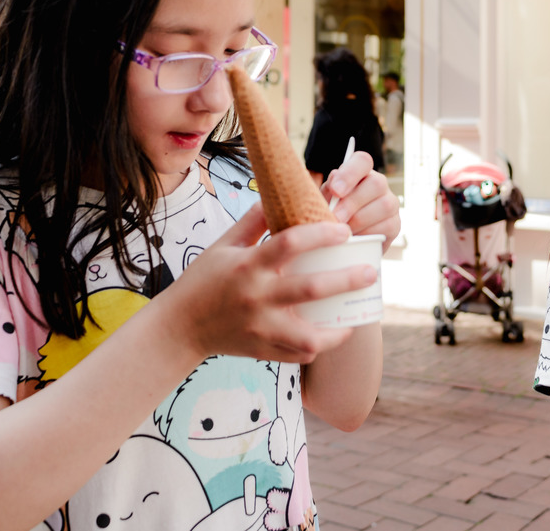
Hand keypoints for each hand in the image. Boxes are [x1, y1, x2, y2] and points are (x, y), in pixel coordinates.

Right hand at [171, 202, 376, 363]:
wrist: (179, 327)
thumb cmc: (203, 280)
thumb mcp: (223, 245)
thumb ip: (252, 222)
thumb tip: (275, 194)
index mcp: (248, 265)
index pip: (290, 242)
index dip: (321, 234)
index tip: (344, 231)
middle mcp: (256, 296)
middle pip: (311, 289)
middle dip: (347, 280)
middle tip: (370, 272)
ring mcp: (259, 327)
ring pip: (309, 335)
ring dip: (338, 329)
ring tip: (354, 318)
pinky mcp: (260, 350)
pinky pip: (297, 354)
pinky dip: (317, 347)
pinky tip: (330, 335)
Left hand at [321, 151, 401, 250]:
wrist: (340, 239)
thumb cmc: (331, 214)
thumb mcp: (325, 200)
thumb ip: (328, 190)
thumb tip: (335, 182)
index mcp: (359, 172)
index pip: (362, 161)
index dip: (350, 174)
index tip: (335, 191)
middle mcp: (379, 183)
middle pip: (376, 183)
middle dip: (353, 203)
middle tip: (336, 217)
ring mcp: (390, 203)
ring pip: (384, 205)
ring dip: (360, 220)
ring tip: (343, 230)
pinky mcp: (395, 224)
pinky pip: (387, 226)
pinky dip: (369, 233)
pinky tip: (356, 237)